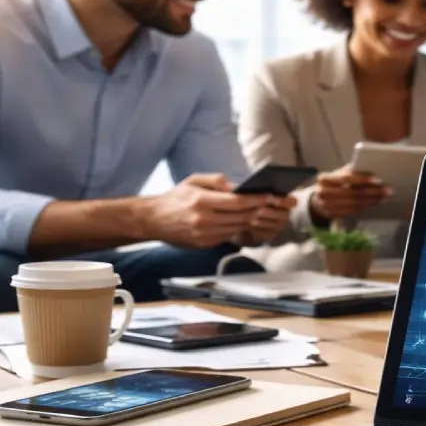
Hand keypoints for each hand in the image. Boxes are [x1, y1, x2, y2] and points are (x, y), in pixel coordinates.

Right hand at [139, 174, 288, 248]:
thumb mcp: (193, 181)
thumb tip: (237, 186)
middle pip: (240, 216)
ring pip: (237, 228)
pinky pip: (228, 236)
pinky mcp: (204, 244)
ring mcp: (204, 234)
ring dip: (250, 220)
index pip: (236, 201)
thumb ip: (216, 181)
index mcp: (201, 201)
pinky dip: (237, 229)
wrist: (153, 220)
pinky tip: (243, 221)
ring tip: (260, 211)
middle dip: (258, 210)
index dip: (256, 199)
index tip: (269, 195)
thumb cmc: (175, 198)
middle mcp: (203, 219)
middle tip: (272, 204)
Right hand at [308, 165, 391, 221]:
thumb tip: (372, 166)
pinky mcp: (332, 215)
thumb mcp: (338, 174)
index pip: (346, 178)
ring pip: (355, 203)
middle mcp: (323, 192)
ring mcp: (326, 206)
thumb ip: (351, 171)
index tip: (378, 179)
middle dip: (373, 191)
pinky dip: (366, 206)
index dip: (363, 179)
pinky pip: (353, 211)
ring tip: (384, 197)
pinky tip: (375, 202)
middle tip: (387, 190)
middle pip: (353, 193)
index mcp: (324, 178)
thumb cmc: (334, 183)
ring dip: (372, 200)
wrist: (318, 198)